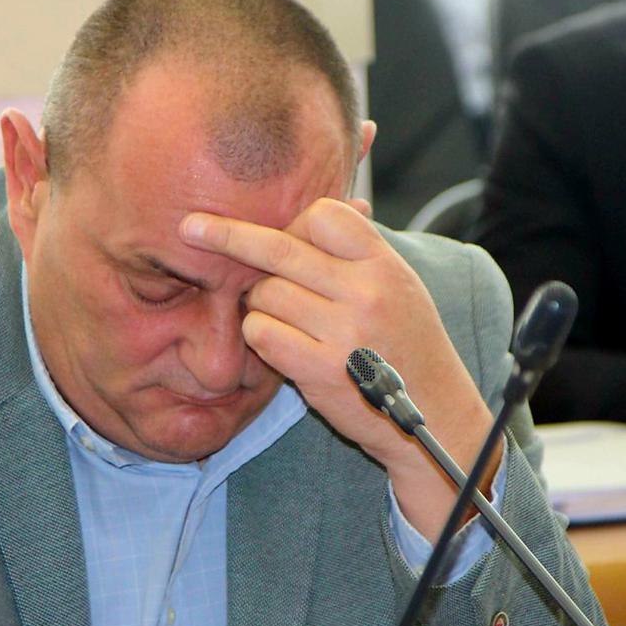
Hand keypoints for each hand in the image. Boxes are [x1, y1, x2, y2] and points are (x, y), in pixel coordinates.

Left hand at [179, 197, 495, 540]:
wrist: (434, 416)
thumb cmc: (410, 347)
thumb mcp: (401, 286)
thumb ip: (362, 251)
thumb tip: (327, 210)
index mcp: (385, 265)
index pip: (322, 216)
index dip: (294, 225)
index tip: (284, 240)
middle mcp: (366, 293)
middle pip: (279, 249)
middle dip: (228, 236)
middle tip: (190, 227)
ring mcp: (342, 332)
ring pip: (264, 294)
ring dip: (258, 304)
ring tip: (284, 320)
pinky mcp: (319, 370)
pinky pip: (260, 333)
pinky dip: (258, 335)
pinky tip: (279, 344)